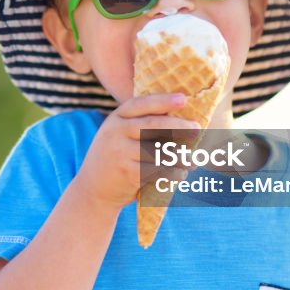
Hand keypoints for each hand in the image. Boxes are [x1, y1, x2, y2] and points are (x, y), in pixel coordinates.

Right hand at [73, 93, 201, 211]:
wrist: (92, 189)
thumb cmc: (115, 158)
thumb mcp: (118, 136)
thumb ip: (139, 125)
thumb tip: (179, 118)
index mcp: (115, 119)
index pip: (141, 104)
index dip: (163, 101)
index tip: (184, 99)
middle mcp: (115, 132)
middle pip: (153, 125)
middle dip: (179, 126)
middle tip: (197, 129)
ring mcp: (120, 152)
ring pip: (158, 151)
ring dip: (180, 157)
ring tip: (193, 161)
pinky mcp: (127, 173)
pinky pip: (157, 171)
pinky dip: (173, 174)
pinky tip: (181, 175)